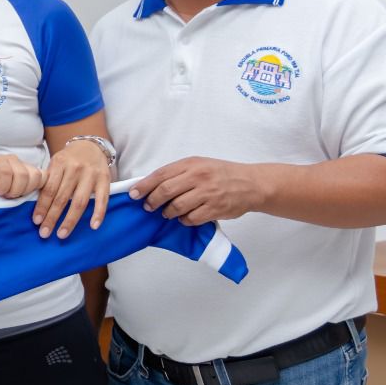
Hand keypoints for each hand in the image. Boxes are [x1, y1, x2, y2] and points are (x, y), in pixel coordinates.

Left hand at [0, 154, 46, 197]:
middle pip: (23, 174)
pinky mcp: (34, 170)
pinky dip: (38, 188)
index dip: (4, 187)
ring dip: (28, 190)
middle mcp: (12, 159)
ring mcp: (24, 163)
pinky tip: (27, 193)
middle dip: (16, 191)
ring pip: (36, 176)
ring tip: (17, 195)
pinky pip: (44, 177)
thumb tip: (5, 204)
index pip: (6, 172)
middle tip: (8, 196)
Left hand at [33, 139, 111, 238]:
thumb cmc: (69, 159)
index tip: (36, 221)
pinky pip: (102, 199)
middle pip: (62, 198)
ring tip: (62, 234)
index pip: (49, 190)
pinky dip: (99, 213)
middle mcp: (75, 169)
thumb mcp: (55, 163)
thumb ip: (48, 180)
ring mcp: (91, 175)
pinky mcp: (105, 179)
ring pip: (79, 201)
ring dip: (70, 220)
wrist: (90, 145)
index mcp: (59, 164)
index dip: (42, 207)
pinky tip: (93, 226)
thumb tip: (36, 205)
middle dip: (52, 217)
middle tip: (45, 233)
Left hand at [129, 156, 263, 225]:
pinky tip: (185, 218)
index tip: (133, 194)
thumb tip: (151, 185)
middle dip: (152, 201)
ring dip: (167, 213)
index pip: (161, 175)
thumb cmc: (221, 174)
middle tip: (148, 207)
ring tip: (167, 213)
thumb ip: (178, 173)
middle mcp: (199, 177)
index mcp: (192, 164)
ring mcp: (208, 194)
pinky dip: (184, 220)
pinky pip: (191, 219)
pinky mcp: (215, 209)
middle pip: (165, 191)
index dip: (144, 186)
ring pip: (177, 207)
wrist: (251, 183)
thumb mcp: (199, 165)